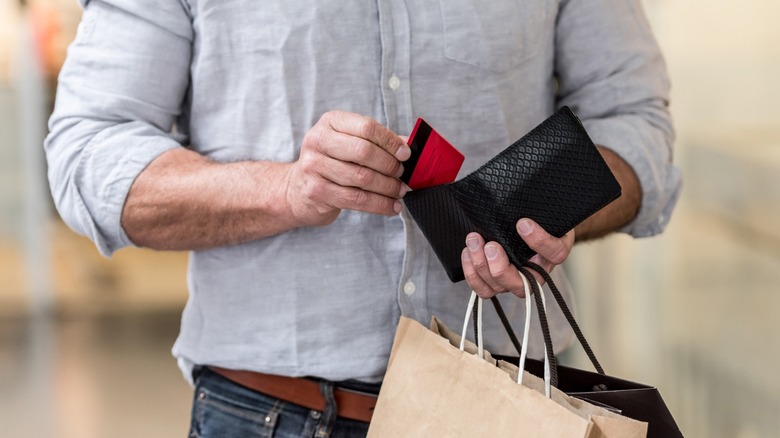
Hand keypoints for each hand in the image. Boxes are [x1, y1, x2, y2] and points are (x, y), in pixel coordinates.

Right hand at [284, 111, 410, 226]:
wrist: (297, 189)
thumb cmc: (331, 162)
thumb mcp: (349, 143)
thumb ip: (377, 142)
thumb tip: (410, 146)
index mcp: (330, 122)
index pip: (366, 128)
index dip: (390, 142)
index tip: (406, 154)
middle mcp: (318, 140)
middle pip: (364, 152)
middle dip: (389, 165)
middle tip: (402, 174)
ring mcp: (314, 166)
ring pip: (362, 178)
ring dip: (387, 187)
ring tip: (399, 191)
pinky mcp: (316, 191)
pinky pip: (356, 199)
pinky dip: (379, 204)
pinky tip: (391, 207)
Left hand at [461, 218, 574, 298]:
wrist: (522, 223)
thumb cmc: (534, 216)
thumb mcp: (541, 209)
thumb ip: (536, 208)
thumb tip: (525, 202)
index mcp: (553, 252)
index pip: (554, 253)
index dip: (539, 241)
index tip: (522, 223)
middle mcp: (536, 272)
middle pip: (522, 285)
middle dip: (500, 267)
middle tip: (490, 245)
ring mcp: (515, 280)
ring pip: (498, 287)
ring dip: (481, 266)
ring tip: (473, 241)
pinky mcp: (496, 283)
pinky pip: (483, 289)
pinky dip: (472, 274)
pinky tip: (468, 253)